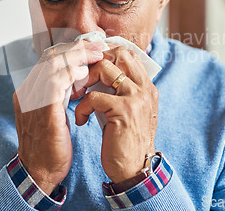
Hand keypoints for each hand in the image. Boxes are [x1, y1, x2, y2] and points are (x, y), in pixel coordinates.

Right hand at [13, 40, 103, 193]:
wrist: (39, 173)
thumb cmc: (50, 147)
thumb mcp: (53, 114)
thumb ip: (59, 94)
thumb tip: (77, 77)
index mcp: (28, 92)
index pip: (47, 60)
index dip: (70, 50)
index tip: (90, 48)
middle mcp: (27, 92)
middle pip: (50, 57)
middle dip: (76, 48)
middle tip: (97, 45)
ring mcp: (32, 100)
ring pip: (53, 65)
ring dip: (77, 56)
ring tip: (96, 54)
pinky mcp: (43, 111)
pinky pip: (56, 83)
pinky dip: (72, 73)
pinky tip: (86, 71)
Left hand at [74, 46, 158, 182]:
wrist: (135, 170)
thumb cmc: (125, 141)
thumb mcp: (126, 111)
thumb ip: (120, 91)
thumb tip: (98, 72)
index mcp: (146, 86)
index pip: (127, 54)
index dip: (104, 56)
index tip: (87, 68)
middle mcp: (145, 87)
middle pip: (118, 53)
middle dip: (94, 62)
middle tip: (81, 79)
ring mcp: (137, 97)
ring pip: (104, 68)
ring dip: (85, 80)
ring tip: (78, 96)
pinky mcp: (124, 110)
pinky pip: (94, 96)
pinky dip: (82, 107)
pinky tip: (81, 120)